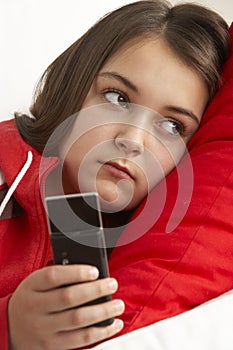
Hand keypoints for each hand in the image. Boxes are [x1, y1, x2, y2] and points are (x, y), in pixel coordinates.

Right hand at [8, 265, 123, 349]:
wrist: (11, 327)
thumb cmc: (32, 298)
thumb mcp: (36, 282)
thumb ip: (58, 276)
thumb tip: (91, 273)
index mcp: (32, 287)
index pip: (54, 276)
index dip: (76, 272)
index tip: (95, 271)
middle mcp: (36, 308)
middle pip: (69, 297)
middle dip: (96, 290)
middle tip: (112, 284)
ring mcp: (44, 329)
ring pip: (78, 320)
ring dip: (103, 312)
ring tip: (118, 304)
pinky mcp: (53, 346)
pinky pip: (81, 340)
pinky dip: (101, 332)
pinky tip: (113, 324)